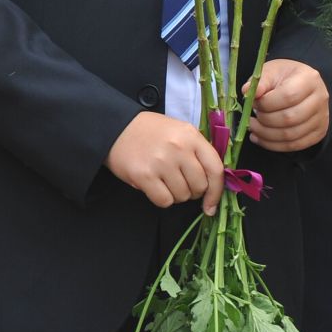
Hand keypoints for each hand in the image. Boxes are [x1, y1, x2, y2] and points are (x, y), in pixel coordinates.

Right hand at [106, 111, 224, 214]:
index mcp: (190, 135)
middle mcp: (178, 147)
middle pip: (199, 186)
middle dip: (191, 191)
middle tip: (178, 182)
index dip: (216, 191)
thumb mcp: (178, 132)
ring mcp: (161, 162)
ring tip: (162, 179)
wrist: (115, 127)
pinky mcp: (144, 175)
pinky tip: (153, 185)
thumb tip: (213, 186)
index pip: (215, 169)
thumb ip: (197, 153)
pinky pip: (164, 201)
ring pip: (182, 196)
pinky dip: (160, 198)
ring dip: (174, 194)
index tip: (211, 204)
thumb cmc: (150, 132)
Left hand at [242, 58, 329, 152]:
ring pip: (291, 135)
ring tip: (253, 128)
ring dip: (266, 135)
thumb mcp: (270, 71)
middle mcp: (320, 99)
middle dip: (265, 120)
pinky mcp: (318, 133)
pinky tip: (260, 138)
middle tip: (251, 118)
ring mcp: (321, 118)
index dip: (266, 103)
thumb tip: (246, 92)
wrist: (300, 85)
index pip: (288, 96)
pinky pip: (295, 145)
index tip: (252, 103)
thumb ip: (259, 82)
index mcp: (309, 79)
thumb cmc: (283, 77)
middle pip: (290, 118)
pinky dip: (274, 145)